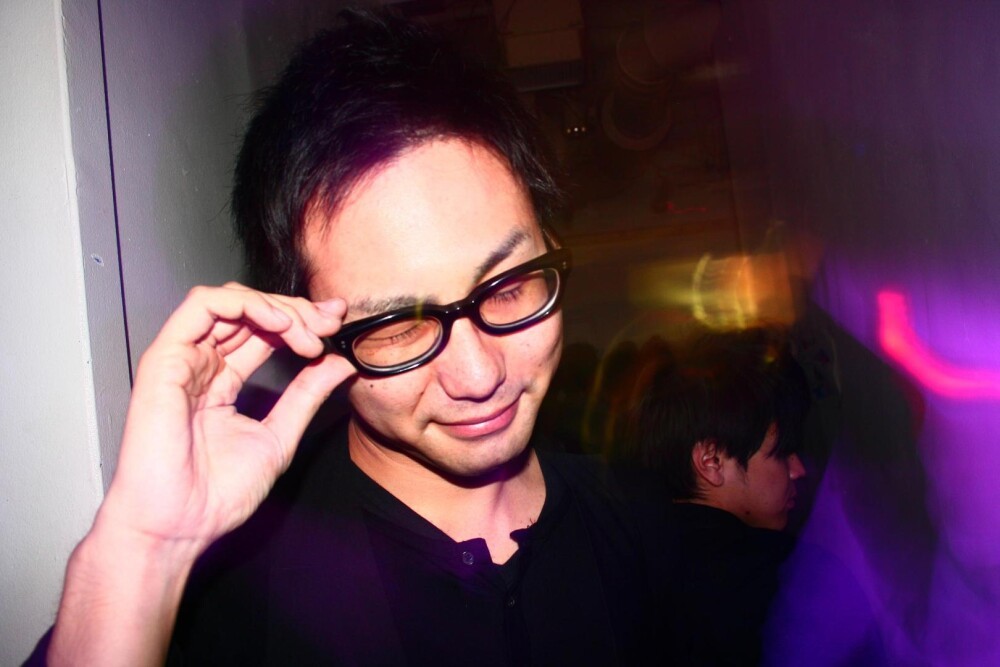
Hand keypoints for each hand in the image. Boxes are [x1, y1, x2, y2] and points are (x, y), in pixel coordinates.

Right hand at [103, 282, 355, 549]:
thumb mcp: (279, 435)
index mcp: (222, 380)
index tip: (336, 324)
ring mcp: (182, 359)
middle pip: (249, 311)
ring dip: (275, 307)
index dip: (301, 320)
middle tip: (329, 322)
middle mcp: (201, 365)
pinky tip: (277, 324)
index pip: (263, 332)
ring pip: (229, 301)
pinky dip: (244, 304)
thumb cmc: (215, 494)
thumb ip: (306, 395)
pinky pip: (201, 307)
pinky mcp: (165, 359)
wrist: (179, 525)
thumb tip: (340, 362)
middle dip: (295, 310)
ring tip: (306, 333)